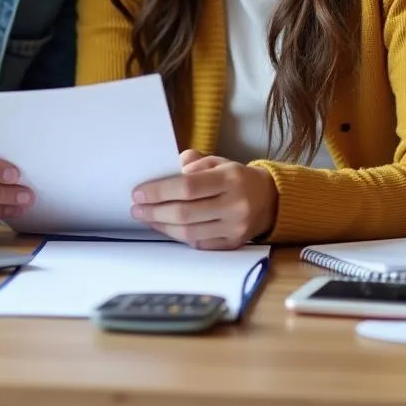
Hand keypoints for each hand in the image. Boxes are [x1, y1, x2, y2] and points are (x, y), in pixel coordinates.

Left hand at [130, 149, 278, 248]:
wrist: (269, 200)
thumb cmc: (235, 177)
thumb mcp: (217, 161)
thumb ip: (191, 163)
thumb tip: (165, 172)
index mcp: (230, 178)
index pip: (188, 187)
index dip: (159, 191)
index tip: (138, 192)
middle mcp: (234, 205)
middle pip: (186, 213)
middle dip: (155, 211)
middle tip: (136, 208)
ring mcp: (235, 228)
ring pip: (190, 232)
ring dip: (162, 226)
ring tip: (146, 218)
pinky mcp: (233, 244)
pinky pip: (199, 244)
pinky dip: (178, 236)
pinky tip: (165, 227)